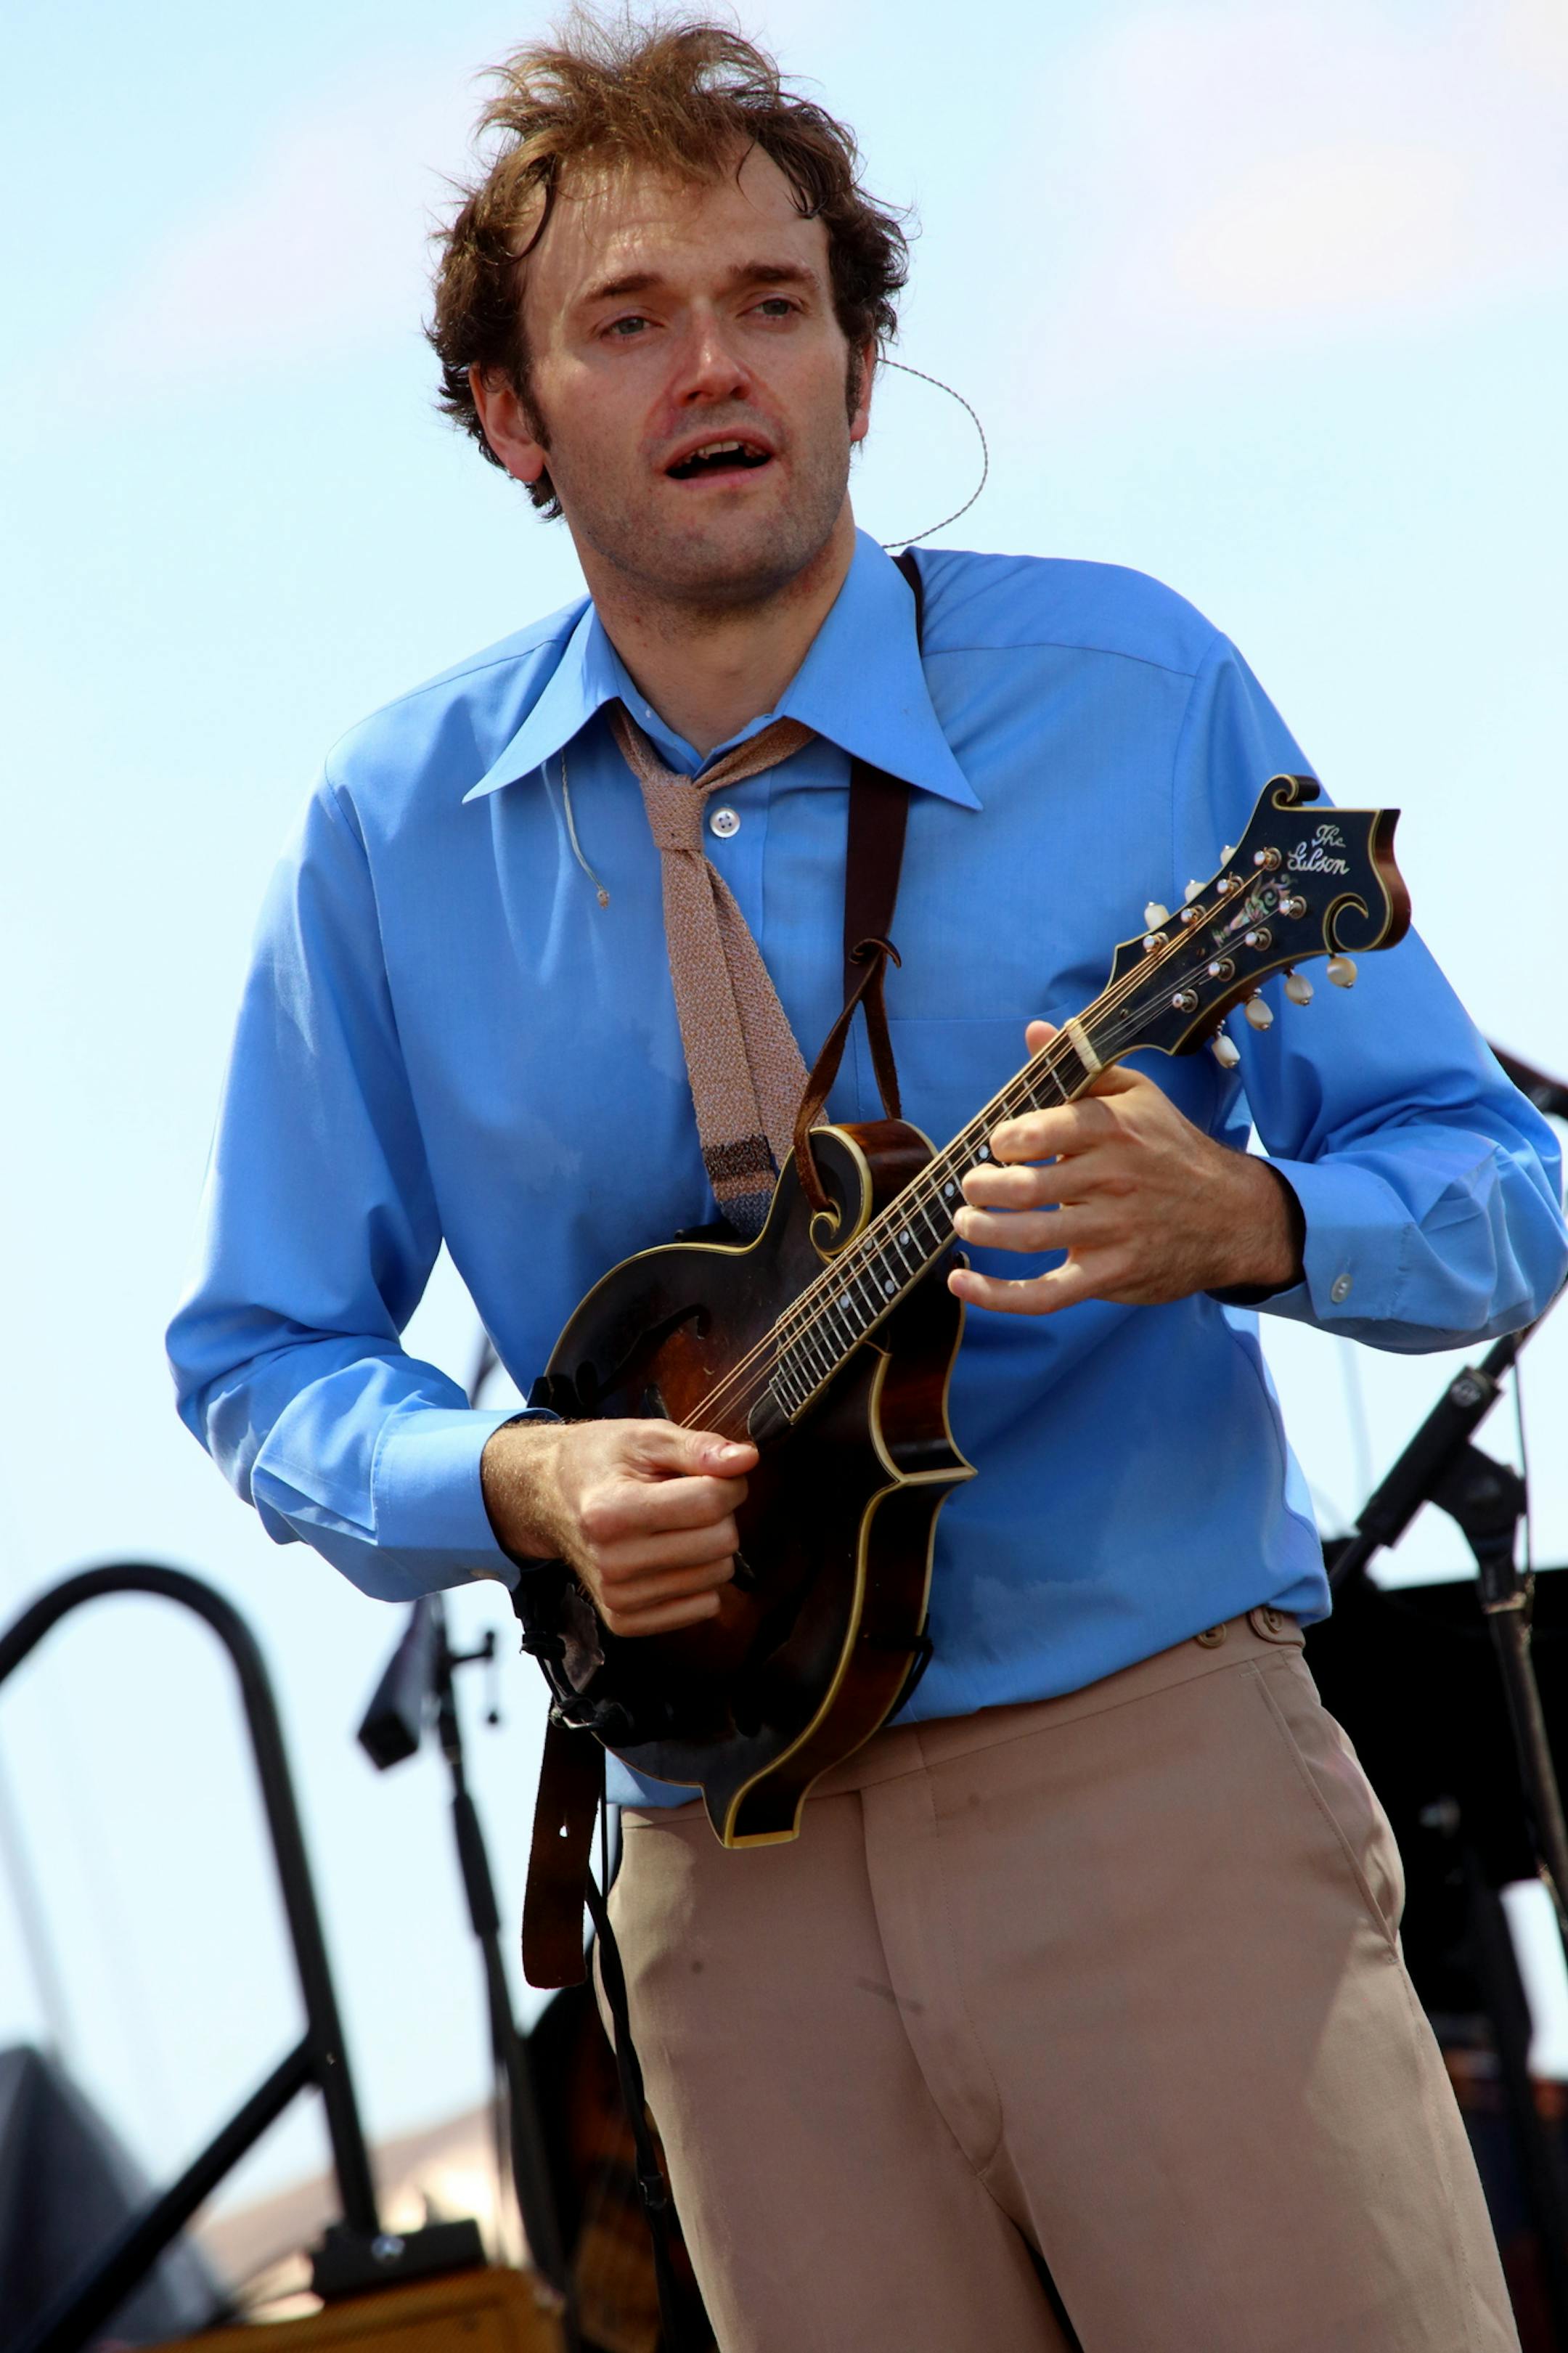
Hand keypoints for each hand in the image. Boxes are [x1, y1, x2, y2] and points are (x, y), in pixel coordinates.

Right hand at [481, 1419, 755, 1636]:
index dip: (728, 1481)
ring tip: (673, 1525)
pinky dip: (698, 1578)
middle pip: (720, 1542)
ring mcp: (617, 1598)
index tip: (711, 1473)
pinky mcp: (625, 1621)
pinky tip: (670, 1555)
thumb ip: (698, 1448)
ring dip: (709, 1546)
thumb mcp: (645, 1437)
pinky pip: (704, 1606)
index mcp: (612, 1512)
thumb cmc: (600, 1461)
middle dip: (719, 1514)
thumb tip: (745, 1461)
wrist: (550, 1496)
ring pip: (717, 1575)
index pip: (711, 1503)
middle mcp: (611, 1563)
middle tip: (687, 1498)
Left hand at [948, 1020, 1301, 1317]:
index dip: (1007, 1138)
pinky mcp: (1113, 1274)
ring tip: (966, 1221)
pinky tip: (962, 1281)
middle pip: (1029, 1187)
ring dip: (983, 1230)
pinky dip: (998, 1295)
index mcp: (1114, 1129)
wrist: (1234, 1215)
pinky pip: (1047, 1293)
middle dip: (983, 1188)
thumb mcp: (1136, 1095)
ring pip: (1031, 1237)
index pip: (1048, 1128)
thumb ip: (1081, 1066)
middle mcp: (1114, 1179)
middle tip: (972, 1186)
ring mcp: (1114, 1231)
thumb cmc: (1169, 1147)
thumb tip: (1035, 1031)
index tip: (998, 1144)